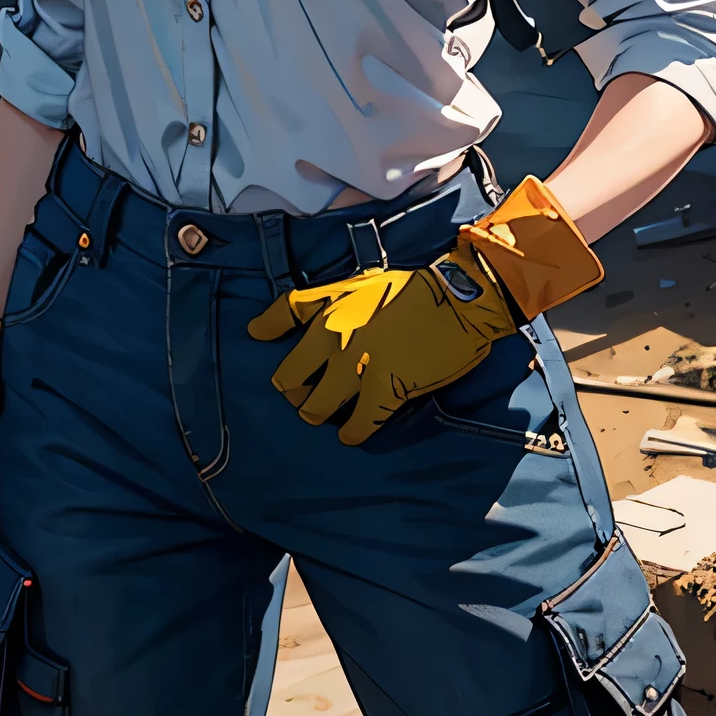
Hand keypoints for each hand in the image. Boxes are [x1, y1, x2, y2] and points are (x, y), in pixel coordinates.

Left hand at [248, 251, 514, 443]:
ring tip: (328, 416)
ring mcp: (357, 367)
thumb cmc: (416, 289)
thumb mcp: (364, 281)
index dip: (264, 329)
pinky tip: (352, 434)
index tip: (257, 337)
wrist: (459, 300)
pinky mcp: (383, 391)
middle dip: (296, 389)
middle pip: (290, 378)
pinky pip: (357, 424)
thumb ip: (331, 298)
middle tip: (306, 395)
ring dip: (319, 414)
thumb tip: (311, 316)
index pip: (283, 314)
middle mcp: (334, 337)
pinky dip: (353, 432)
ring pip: (316, 408)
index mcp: (331, 305)